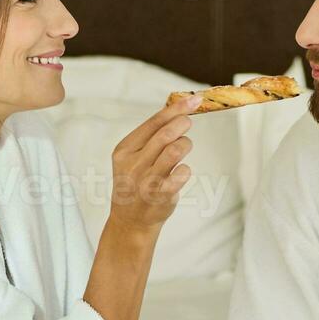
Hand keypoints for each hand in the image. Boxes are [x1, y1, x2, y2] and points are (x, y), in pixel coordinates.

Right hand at [109, 96, 198, 232]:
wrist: (130, 220)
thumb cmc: (136, 182)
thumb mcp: (133, 157)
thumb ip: (150, 137)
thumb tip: (176, 109)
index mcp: (124, 150)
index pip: (153, 122)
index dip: (176, 109)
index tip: (194, 99)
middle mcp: (133, 164)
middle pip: (166, 134)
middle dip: (183, 123)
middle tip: (189, 122)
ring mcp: (147, 180)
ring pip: (176, 150)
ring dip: (185, 144)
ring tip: (183, 148)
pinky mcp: (161, 194)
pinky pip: (183, 172)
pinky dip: (186, 169)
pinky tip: (179, 173)